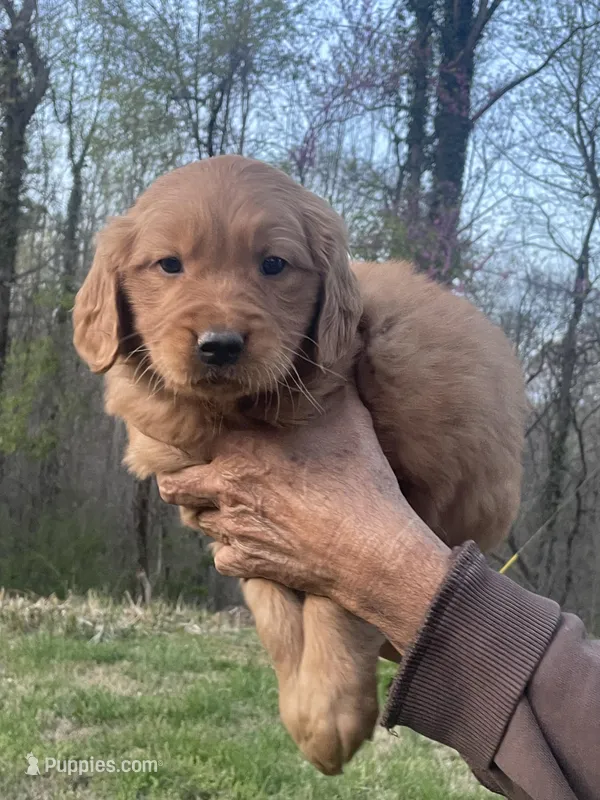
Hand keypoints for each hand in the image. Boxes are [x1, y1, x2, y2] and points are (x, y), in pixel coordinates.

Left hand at [158, 385, 450, 651]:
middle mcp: (226, 488)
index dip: (193, 442)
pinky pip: (222, 557)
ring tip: (236, 508)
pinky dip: (234, 551)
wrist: (367, 546)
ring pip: (197, 522)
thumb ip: (326, 388)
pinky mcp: (247, 564)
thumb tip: (331, 357)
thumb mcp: (346, 417)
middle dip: (185, 483)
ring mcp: (233, 529)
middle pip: (173, 488)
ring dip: (210, 514)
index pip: (186, 442)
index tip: (208, 441)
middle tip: (210, 479)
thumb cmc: (358, 477)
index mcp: (240, 447)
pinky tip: (257, 541)